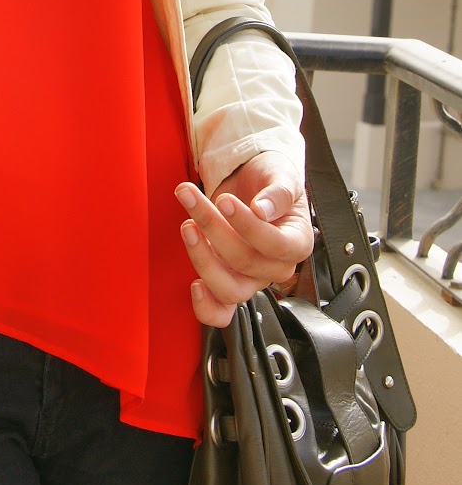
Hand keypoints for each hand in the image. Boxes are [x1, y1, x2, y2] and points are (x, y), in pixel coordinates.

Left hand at [175, 151, 313, 327]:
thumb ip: (278, 191)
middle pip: (246, 262)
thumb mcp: (281, 174)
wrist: (251, 183)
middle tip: (192, 197)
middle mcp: (276, 266)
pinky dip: (206, 306)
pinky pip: (221, 311)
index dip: (248, 226)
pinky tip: (193, 285)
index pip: (277, 245)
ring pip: (230, 289)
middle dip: (213, 228)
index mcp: (297, 241)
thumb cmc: (269, 180)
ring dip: (202, 258)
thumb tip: (263, 209)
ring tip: (187, 225)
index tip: (224, 202)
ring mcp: (252, 278)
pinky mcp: (228, 281)